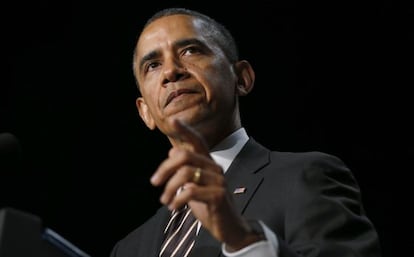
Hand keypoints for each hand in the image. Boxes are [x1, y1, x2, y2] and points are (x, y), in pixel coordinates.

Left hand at [150, 119, 263, 249]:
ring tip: (165, 201)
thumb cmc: (210, 206)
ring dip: (169, 188)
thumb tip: (171, 151)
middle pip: (185, 156)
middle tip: (154, 182)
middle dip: (165, 168)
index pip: (198, 142)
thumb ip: (185, 170)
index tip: (173, 120)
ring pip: (185, 174)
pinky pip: (191, 191)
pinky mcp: (219, 195)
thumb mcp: (194, 187)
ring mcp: (219, 181)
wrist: (229, 228)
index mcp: (208, 164)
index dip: (186, 131)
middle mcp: (215, 168)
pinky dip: (177, 200)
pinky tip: (174, 208)